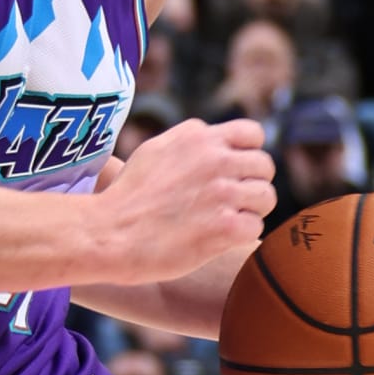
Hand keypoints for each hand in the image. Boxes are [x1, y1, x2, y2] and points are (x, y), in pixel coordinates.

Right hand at [90, 118, 273, 282]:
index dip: (248, 155)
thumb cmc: (126, 196)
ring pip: (266, 197)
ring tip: (226, 222)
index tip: (234, 173)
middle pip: (264, 166)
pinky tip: (218, 239)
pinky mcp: (225, 227)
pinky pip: (256, 226)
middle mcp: (215, 159)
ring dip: (251, 211)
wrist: (108, 233)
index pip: (253, 134)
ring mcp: (222, 193)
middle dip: (251, 185)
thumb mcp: (155, 150)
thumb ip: (189, 142)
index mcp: (198, 136)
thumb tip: (213, 139)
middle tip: (231, 203)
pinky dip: (241, 236)